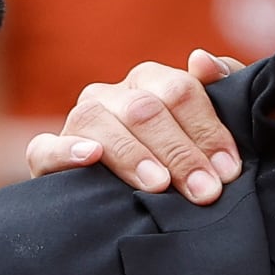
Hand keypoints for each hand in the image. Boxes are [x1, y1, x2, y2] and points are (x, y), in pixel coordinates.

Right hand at [26, 50, 244, 199]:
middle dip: (179, 151)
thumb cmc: (183, 168)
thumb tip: (203, 61)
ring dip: (132, 153)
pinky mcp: (47, 158)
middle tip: (205, 190)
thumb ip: (221, 91)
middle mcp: (113, 96)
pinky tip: (91, 157)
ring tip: (159, 184)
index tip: (228, 170)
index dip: (207, 130)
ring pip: (98, 121)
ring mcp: (78, 123)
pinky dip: (67, 151)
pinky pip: (46, 147)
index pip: (180, 90)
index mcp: (152, 83)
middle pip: (145, 109)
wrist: (129, 213)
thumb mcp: (210, 132)